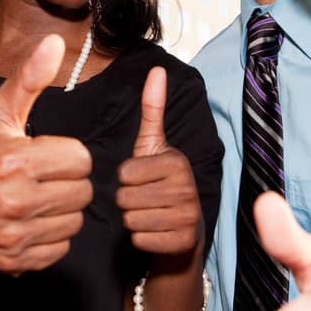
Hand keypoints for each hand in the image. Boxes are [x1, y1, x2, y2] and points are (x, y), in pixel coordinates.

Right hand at [0, 35, 93, 273]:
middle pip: (81, 192)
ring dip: (61, 210)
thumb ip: (30, 78)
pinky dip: (50, 236)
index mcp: (12, 161)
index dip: (67, 154)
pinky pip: (59, 249)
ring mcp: (12, 236)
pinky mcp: (12, 261)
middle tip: (42, 176)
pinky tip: (31, 220)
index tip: (45, 154)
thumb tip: (56, 43)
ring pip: (74, 222)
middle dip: (66, 181)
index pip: (80, 160)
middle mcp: (13, 202)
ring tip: (37, 197)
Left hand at [114, 67, 202, 255]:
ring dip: (133, 221)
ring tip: (150, 215)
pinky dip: (142, 239)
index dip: (126, 179)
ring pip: (130, 220)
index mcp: (176, 161)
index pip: (123, 173)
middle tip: (146, 199)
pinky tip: (155, 232)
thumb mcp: (154, 145)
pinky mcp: (183, 242)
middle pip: (124, 198)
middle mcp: (186, 188)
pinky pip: (140, 240)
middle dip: (128, 201)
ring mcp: (187, 217)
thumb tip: (157, 68)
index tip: (143, 179)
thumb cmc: (160, 183)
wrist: (182, 230)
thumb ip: (153, 108)